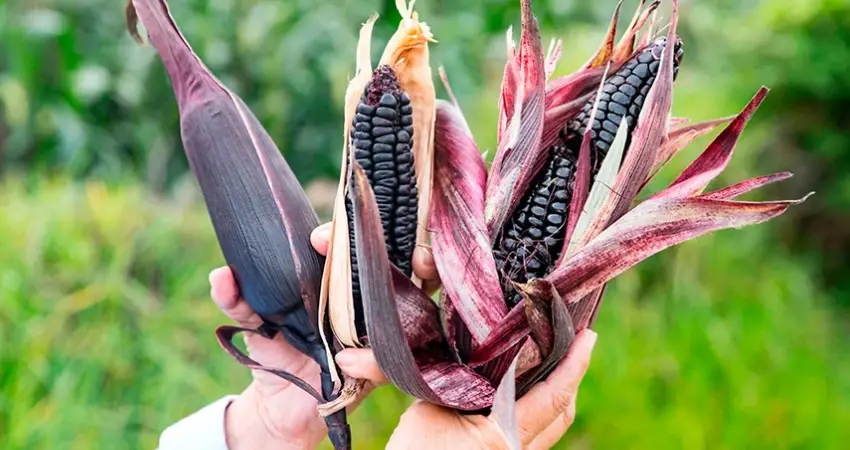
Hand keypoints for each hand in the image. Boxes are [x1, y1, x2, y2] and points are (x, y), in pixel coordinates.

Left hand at [218, 222, 440, 449]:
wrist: (279, 406)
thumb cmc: (273, 353)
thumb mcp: (253, 324)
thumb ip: (236, 299)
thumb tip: (220, 275)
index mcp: (334, 283)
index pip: (348, 247)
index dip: (339, 236)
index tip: (317, 238)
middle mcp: (360, 302)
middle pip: (380, 269)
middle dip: (368, 258)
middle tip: (336, 257)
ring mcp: (375, 333)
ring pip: (397, 310)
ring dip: (379, 308)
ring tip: (344, 321)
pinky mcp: (379, 366)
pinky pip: (388, 359)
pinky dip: (370, 360)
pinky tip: (342, 361)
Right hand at [386, 329, 596, 449]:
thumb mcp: (429, 410)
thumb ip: (453, 383)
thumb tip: (464, 354)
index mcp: (505, 437)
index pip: (553, 397)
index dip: (574, 365)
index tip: (587, 337)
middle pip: (562, 413)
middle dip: (571, 376)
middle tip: (575, 339)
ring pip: (549, 425)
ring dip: (554, 392)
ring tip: (552, 356)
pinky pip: (531, 432)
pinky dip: (534, 406)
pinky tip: (520, 386)